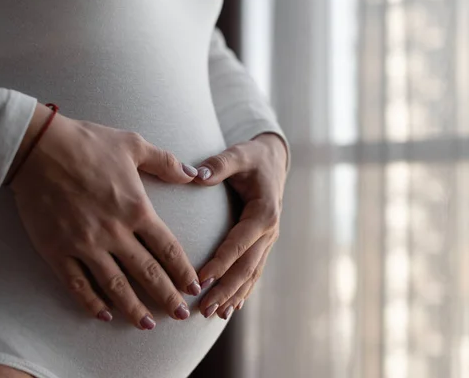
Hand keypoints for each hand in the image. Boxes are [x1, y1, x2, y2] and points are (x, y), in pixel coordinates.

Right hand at [8, 104, 201, 329]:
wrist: (38, 147)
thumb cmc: (88, 142)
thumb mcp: (134, 145)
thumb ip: (166, 163)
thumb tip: (194, 176)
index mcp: (136, 209)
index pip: (168, 249)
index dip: (183, 272)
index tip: (193, 288)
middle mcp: (114, 232)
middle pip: (148, 274)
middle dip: (167, 298)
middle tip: (181, 316)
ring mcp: (85, 245)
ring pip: (115, 286)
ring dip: (134, 308)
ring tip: (147, 325)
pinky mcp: (57, 250)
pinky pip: (77, 285)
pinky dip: (90, 303)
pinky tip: (102, 315)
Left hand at [193, 133, 287, 318]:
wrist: (272, 161)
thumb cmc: (252, 158)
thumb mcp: (238, 154)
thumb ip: (219, 164)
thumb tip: (196, 174)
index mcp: (264, 213)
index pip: (239, 243)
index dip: (220, 263)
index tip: (200, 279)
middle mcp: (270, 231)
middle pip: (246, 267)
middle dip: (225, 289)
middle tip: (203, 308)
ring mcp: (268, 240)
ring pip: (251, 274)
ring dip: (233, 295)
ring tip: (214, 314)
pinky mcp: (263, 244)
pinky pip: (254, 271)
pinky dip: (243, 290)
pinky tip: (231, 307)